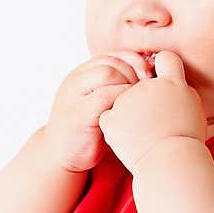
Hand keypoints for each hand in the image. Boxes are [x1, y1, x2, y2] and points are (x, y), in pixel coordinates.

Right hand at [43, 49, 154, 172]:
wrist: (61, 157)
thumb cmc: (89, 131)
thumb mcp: (102, 104)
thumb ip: (117, 88)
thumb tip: (152, 77)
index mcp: (83, 74)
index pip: (115, 55)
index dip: (137, 62)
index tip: (152, 78)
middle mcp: (76, 80)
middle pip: (113, 61)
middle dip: (136, 73)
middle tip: (150, 92)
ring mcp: (74, 95)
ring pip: (107, 73)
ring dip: (129, 85)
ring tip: (140, 103)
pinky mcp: (77, 114)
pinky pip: (104, 96)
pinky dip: (122, 101)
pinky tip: (131, 115)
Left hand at [97, 51, 207, 173]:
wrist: (170, 162)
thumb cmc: (187, 141)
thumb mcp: (195, 109)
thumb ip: (182, 91)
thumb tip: (175, 83)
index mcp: (172, 82)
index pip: (166, 59)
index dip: (163, 66)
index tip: (162, 78)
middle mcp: (147, 85)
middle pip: (141, 85)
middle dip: (144, 100)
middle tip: (155, 124)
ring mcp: (127, 100)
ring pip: (124, 101)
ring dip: (130, 115)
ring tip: (143, 136)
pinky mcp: (111, 117)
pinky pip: (109, 117)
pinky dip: (115, 128)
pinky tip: (128, 140)